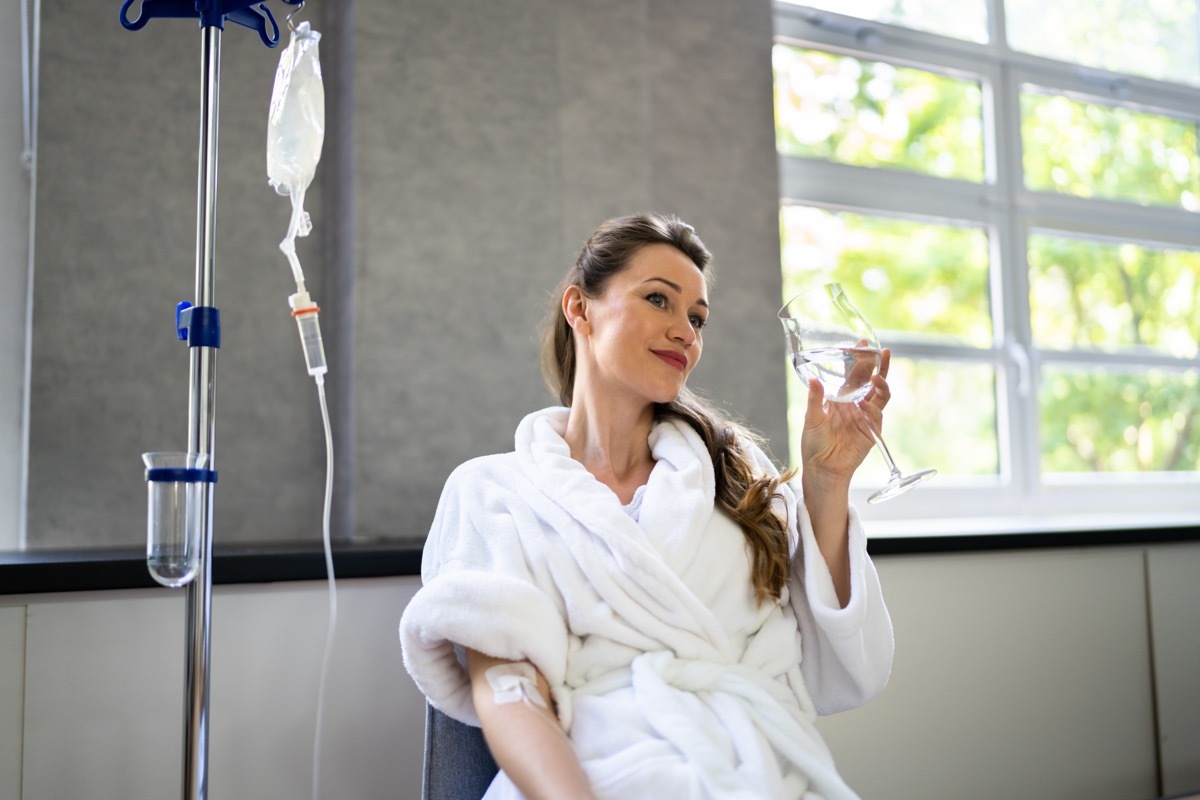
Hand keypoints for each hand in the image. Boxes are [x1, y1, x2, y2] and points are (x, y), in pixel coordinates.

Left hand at [800, 346, 889, 484]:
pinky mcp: (872, 431)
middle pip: (871, 380)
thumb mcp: (811, 418)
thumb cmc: (814, 444)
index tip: (862, 343)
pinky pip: (877, 415)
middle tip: (881, 351)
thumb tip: (813, 379)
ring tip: (877, 376)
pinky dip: (873, 409)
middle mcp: (855, 404)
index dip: (859, 359)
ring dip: (881, 384)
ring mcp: (865, 417)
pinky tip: (865, 406)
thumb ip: (815, 399)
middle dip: (877, 366)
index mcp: (840, 398)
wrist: (822, 468)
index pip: (854, 374)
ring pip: (880, 395)